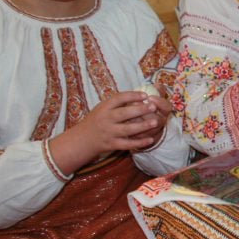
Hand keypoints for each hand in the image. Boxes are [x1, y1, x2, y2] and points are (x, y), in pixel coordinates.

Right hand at [51, 91, 167, 173]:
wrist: (82, 140)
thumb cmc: (96, 120)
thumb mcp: (102, 108)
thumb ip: (117, 103)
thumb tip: (139, 94)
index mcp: (104, 107)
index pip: (118, 98)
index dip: (132, 96)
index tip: (145, 95)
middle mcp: (105, 119)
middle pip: (124, 114)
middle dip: (140, 110)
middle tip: (153, 107)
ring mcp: (108, 133)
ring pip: (127, 129)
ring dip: (142, 126)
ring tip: (155, 122)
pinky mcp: (111, 144)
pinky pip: (127, 144)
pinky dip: (139, 142)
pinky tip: (150, 139)